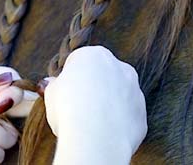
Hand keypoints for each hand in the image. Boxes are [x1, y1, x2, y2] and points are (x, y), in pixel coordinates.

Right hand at [43, 46, 146, 164]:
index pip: (80, 61)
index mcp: (95, 55)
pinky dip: (118, 121)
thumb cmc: (69, 109)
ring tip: (91, 122)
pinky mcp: (141, 112)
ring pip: (119, 94)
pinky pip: (127, 114)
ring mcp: (134, 89)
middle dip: (93, 87)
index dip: (70, 78)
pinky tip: (105, 132)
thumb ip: (55, 84)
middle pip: (103, 74)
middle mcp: (119, 67)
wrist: (95, 137)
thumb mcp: (51, 93)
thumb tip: (51, 83)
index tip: (64, 92)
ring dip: (108, 103)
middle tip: (78, 106)